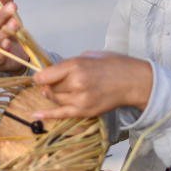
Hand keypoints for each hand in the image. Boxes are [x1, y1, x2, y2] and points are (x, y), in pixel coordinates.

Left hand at [31, 51, 152, 118]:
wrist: (134, 81)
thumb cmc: (113, 64)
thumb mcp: (88, 56)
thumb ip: (69, 64)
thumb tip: (53, 71)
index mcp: (76, 66)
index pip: (45, 75)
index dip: (40, 76)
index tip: (40, 75)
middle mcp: (76, 84)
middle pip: (50, 88)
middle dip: (49, 84)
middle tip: (53, 81)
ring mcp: (81, 100)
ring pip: (55, 99)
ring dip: (52, 95)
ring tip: (54, 90)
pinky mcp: (86, 111)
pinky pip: (62, 114)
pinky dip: (48, 114)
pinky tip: (36, 114)